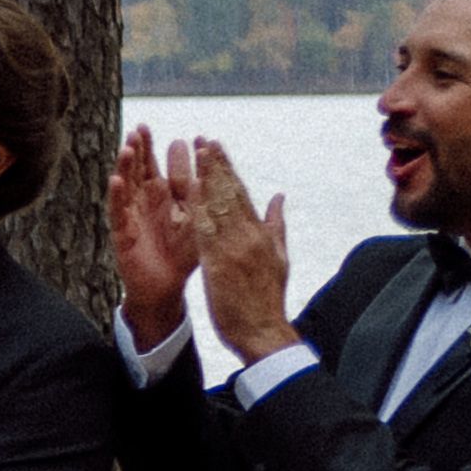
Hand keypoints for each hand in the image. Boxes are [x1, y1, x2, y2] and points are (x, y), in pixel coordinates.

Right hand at [101, 129, 196, 329]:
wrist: (166, 286)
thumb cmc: (182, 253)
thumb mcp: (197, 220)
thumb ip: (200, 195)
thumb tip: (212, 167)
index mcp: (165, 196)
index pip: (166, 167)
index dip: (169, 151)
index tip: (180, 136)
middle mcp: (146, 201)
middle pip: (141, 169)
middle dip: (141, 149)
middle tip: (141, 128)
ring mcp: (131, 214)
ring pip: (126, 184)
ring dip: (126, 166)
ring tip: (128, 147)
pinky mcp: (121, 232)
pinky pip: (117, 211)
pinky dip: (116, 195)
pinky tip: (116, 180)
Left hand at [183, 141, 301, 367]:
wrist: (263, 332)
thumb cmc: (267, 298)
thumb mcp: (279, 257)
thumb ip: (276, 224)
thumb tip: (279, 196)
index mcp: (262, 234)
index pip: (242, 194)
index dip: (228, 169)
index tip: (216, 147)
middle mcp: (250, 236)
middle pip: (230, 194)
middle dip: (216, 165)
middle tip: (203, 139)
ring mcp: (235, 248)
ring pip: (219, 205)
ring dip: (207, 176)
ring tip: (197, 152)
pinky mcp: (220, 262)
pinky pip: (206, 230)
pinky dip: (200, 208)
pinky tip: (191, 189)